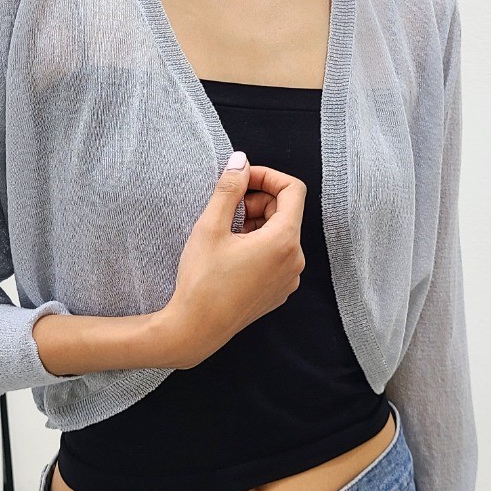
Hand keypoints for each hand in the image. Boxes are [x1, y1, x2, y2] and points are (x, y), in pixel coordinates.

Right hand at [163, 151, 306, 368]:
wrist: (195, 330)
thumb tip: (240, 161)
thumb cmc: (201, 280)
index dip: (267, 176)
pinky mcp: (279, 291)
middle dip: (258, 200)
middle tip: (227, 207)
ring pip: (281, 234)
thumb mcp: (210, 227)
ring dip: (256, 223)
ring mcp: (289, 279)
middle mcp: (295, 260)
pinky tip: (231, 253)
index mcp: (284, 241)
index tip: (241, 179)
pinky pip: (277, 256)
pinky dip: (259, 245)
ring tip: (226, 232)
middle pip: (286, 211)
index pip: (292, 189)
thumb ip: (229, 188)